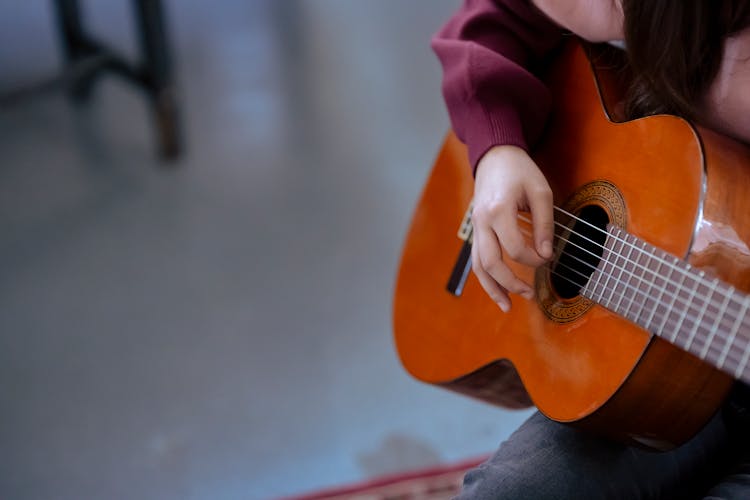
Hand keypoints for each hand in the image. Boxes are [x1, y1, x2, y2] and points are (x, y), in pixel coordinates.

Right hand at [472, 145, 553, 311]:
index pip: (515, 248)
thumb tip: (547, 254)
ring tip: (507, 306)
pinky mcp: (475, 230)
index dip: (534, 259)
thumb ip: (544, 224)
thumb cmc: (520, 172)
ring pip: (478, 266)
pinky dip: (486, 278)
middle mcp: (481, 221)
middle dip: (511, 283)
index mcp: (498, 210)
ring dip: (492, 288)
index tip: (548, 257)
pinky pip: (477, 259)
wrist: (494, 157)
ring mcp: (475, 227)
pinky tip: (498, 290)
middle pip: (491, 263)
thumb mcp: (541, 192)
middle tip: (530, 295)